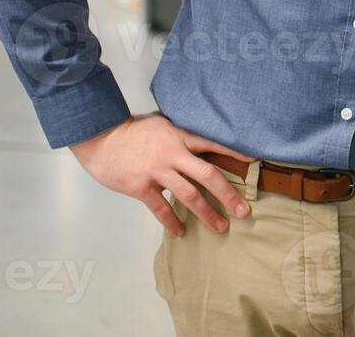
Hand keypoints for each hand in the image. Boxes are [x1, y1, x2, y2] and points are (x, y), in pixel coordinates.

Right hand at [68, 112, 253, 236]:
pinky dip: (172, 221)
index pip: (213, 144)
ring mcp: (157, 172)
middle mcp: (173, 154)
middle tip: (244, 210)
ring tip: (220, 227)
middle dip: (228, 194)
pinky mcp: (141, 187)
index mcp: (180, 136)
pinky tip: (182, 231)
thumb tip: (201, 138)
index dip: (234, 153)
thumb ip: (181, 133)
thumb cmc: (131, 129)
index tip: (253, 161)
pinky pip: (160, 208)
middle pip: (208, 175)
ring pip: (189, 195)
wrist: (101, 138)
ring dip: (207, 213)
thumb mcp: (162, 124)